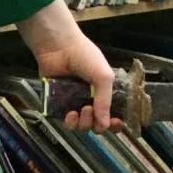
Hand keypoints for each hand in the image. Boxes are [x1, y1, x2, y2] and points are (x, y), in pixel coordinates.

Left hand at [14, 0, 122, 133]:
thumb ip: (105, 101)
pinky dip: (69, 122)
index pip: (112, 115)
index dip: (114, 123)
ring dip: (84, 123)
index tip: (115, 123)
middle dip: (96, 124)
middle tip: (90, 110)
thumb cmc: (85, 57)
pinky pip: (64, 121)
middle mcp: (89, 99)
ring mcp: (73, 102)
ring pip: (81, 126)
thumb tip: (105, 126)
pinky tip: (70, 114)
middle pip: (96, 124)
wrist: (59, 46)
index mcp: (103, 92)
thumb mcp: (103, 76)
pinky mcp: (57, 103)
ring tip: (82, 111)